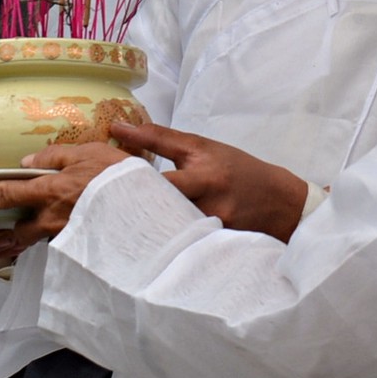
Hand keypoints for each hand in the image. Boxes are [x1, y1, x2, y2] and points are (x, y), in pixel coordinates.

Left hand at [0, 141, 138, 237]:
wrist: (149, 214)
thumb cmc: (120, 178)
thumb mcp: (88, 153)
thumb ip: (54, 157)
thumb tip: (27, 163)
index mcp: (48, 192)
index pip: (3, 194)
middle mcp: (50, 220)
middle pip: (16, 227)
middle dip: (5, 224)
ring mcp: (64, 237)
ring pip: (36, 236)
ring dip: (29, 230)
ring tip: (29, 222)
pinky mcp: (78, 247)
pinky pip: (57, 241)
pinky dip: (52, 234)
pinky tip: (61, 226)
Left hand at [111, 122, 308, 242]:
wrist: (279, 203)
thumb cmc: (237, 169)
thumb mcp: (203, 147)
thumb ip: (160, 139)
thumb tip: (118, 128)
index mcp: (204, 175)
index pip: (159, 181)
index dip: (127, 181)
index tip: (100, 180)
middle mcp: (208, 206)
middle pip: (158, 213)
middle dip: (128, 210)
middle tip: (97, 207)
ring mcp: (211, 232)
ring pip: (166, 232)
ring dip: (142, 227)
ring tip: (113, 224)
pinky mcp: (213, 249)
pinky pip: (178, 246)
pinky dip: (159, 241)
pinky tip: (141, 241)